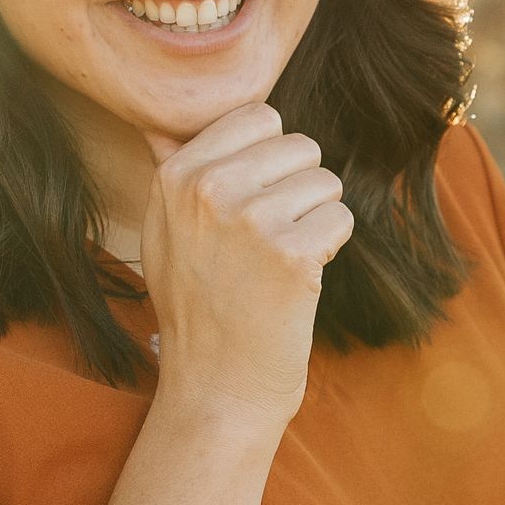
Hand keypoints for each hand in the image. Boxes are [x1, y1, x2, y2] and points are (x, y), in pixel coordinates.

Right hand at [141, 100, 352, 432]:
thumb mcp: (164, 233)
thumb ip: (176, 174)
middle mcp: (209, 188)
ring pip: (325, 181)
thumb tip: (168, 123)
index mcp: (176, 175)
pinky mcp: (291, 254)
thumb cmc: (196, 309)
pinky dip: (331, 247)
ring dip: (316, 219)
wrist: (215, 388)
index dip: (270, 160)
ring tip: (280, 262)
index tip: (252, 203)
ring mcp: (250, 219)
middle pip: (299, 145)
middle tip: (268, 241)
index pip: (258, 116)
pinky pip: (341, 217)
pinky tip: (299, 279)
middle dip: (298, 188)